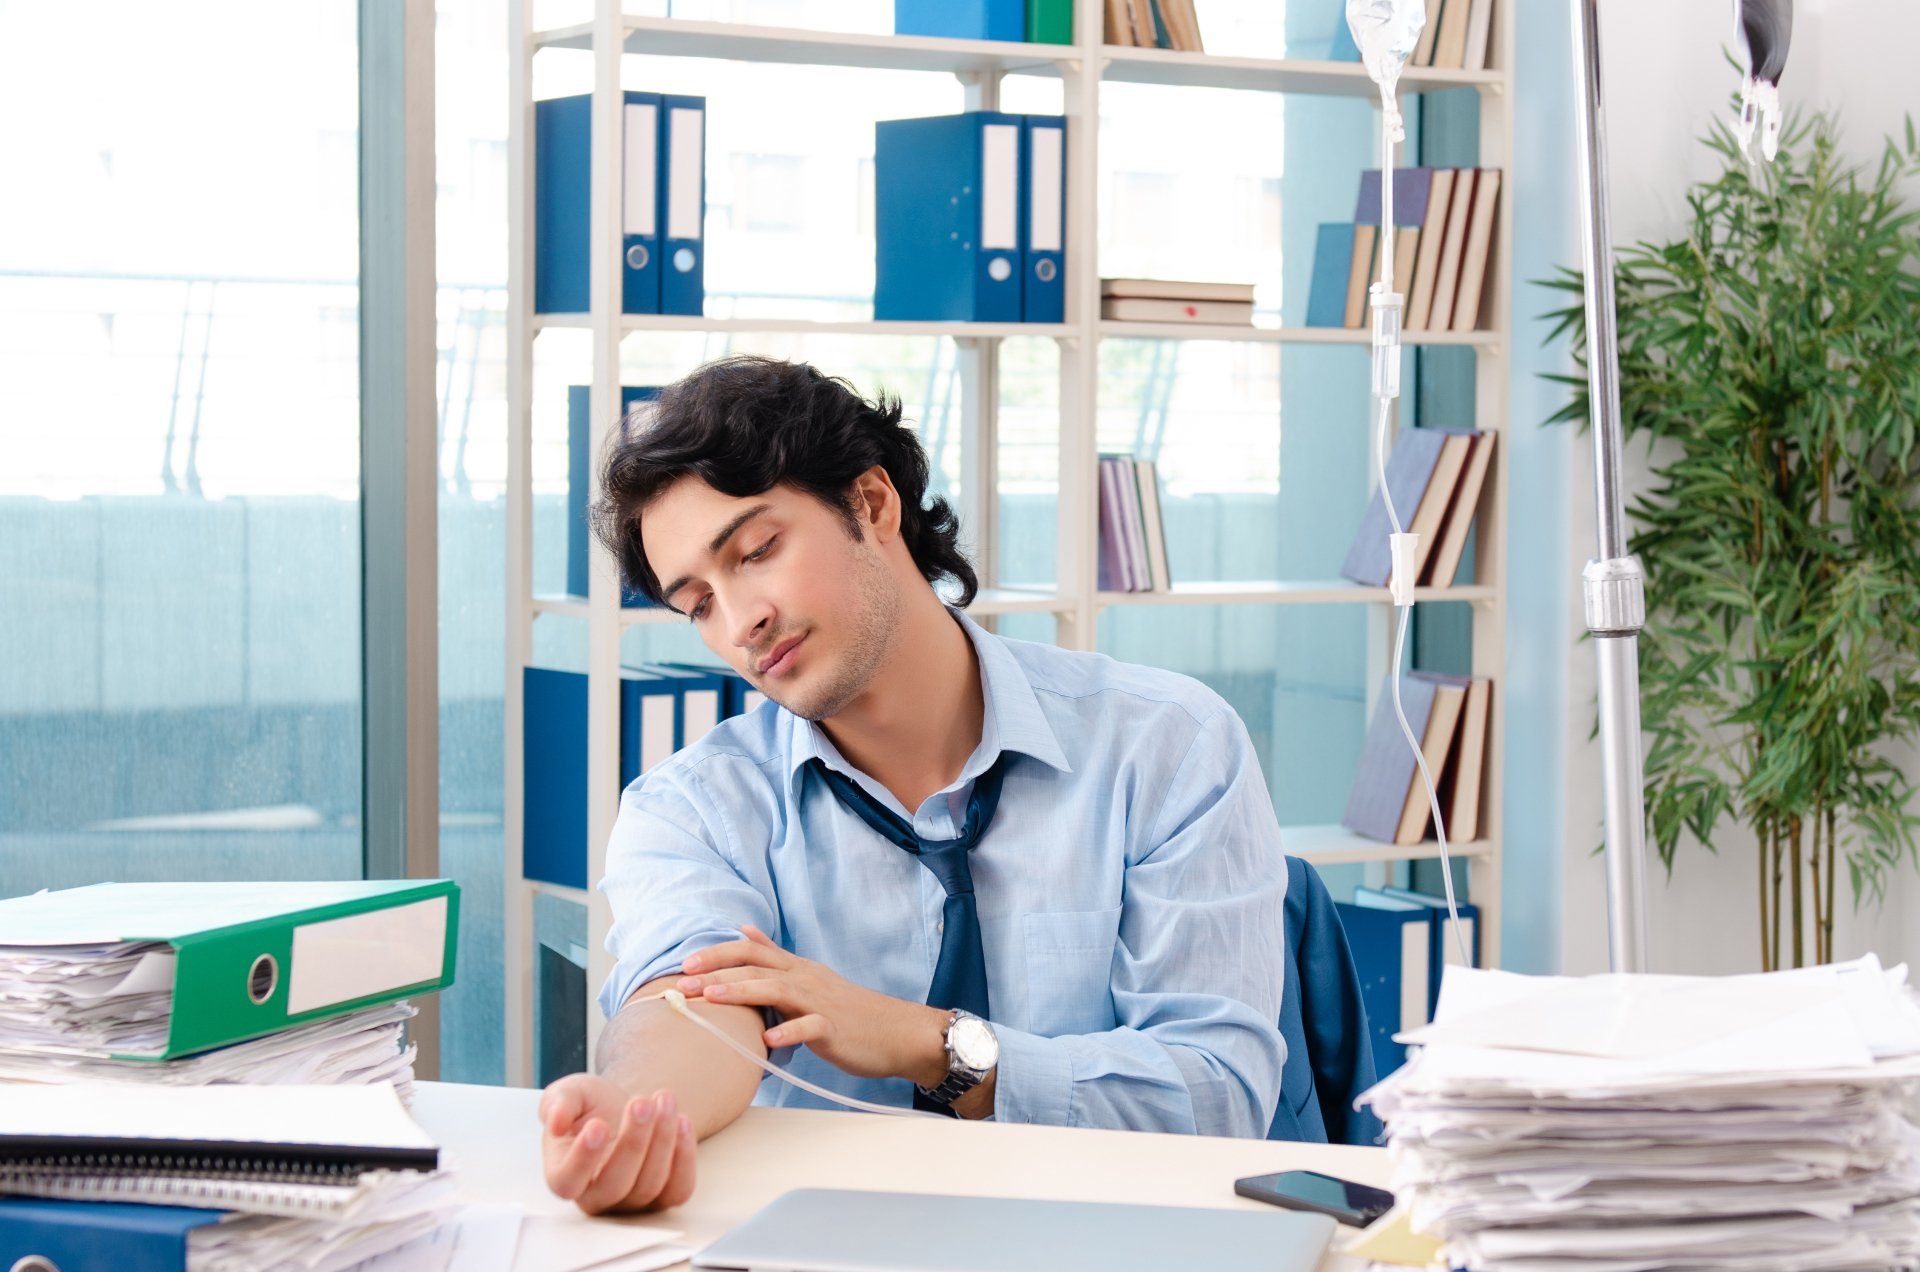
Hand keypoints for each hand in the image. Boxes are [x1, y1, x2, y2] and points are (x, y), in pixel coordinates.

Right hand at [538, 1072, 696, 1214]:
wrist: (626, 1108)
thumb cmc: (592, 1106)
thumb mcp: (570, 1093)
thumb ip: (557, 1104)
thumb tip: (555, 1122)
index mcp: (564, 1173)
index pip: (567, 1181)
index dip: (582, 1158)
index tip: (597, 1125)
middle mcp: (596, 1196)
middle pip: (614, 1185)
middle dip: (633, 1141)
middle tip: (641, 1102)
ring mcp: (631, 1201)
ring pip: (648, 1185)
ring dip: (662, 1139)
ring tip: (665, 1099)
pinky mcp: (663, 1196)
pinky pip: (678, 1190)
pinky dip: (685, 1158)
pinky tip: (682, 1122)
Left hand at [678, 925, 948, 1085]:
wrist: (895, 1031)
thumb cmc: (848, 1009)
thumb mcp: (808, 976)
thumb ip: (775, 956)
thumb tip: (744, 931)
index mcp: (796, 969)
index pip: (751, 951)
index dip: (717, 955)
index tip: (685, 964)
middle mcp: (805, 979)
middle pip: (756, 968)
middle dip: (717, 974)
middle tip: (682, 983)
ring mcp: (820, 1002)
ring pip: (777, 990)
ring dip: (742, 992)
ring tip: (712, 997)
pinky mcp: (834, 1028)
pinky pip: (810, 1027)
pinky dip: (789, 1031)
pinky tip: (768, 1038)